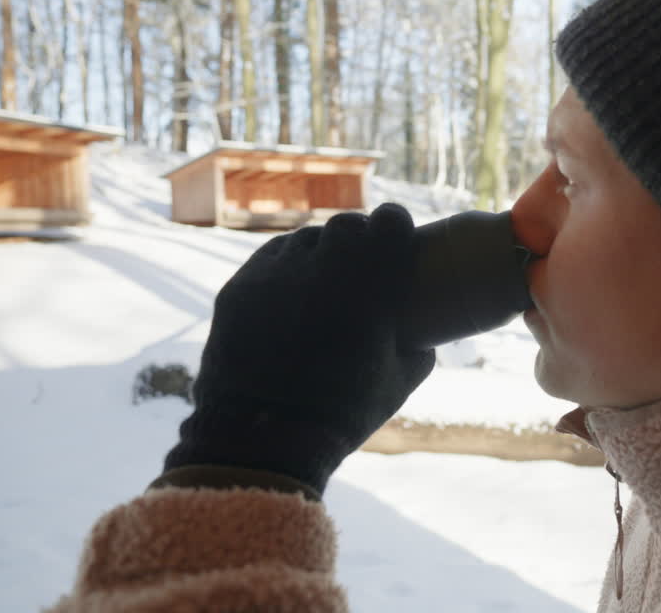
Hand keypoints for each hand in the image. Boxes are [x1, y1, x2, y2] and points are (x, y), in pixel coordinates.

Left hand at [161, 203, 434, 494]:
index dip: (397, 224)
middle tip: (364, 261)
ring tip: (326, 280)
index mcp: (366, 285)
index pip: (388, 220)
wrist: (260, 440)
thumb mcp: (399, 381)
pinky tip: (293, 292)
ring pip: (305, 239)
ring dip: (321, 251)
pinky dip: (287, 268)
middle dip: (360, 236)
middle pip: (345, 224)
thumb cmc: (341, 413)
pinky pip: (270, 260)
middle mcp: (318, 268)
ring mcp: (274, 274)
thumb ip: (417, 342)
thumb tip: (421, 328)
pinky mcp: (239, 288)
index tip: (400, 237)